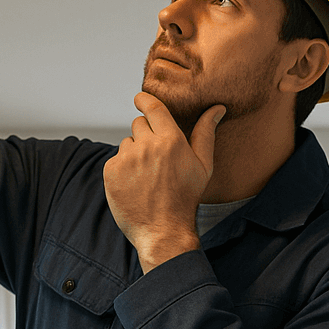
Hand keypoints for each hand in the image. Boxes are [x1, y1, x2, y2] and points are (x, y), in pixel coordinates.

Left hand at [103, 93, 225, 271]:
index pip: (152, 108)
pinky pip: (115, 160)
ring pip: (127, 143)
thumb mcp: (203, 165)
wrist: (163, 231)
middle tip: (155, 160)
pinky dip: (122, 169)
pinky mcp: (111, 171)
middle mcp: (147, 146)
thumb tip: (217, 109)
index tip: (139, 98)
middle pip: (138, 125)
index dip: (144, 100)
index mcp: (171, 140)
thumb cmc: (186, 198)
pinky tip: (134, 184)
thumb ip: (206, 133)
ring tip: (146, 176)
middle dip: (145, 136)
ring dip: (134, 154)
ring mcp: (126, 159)